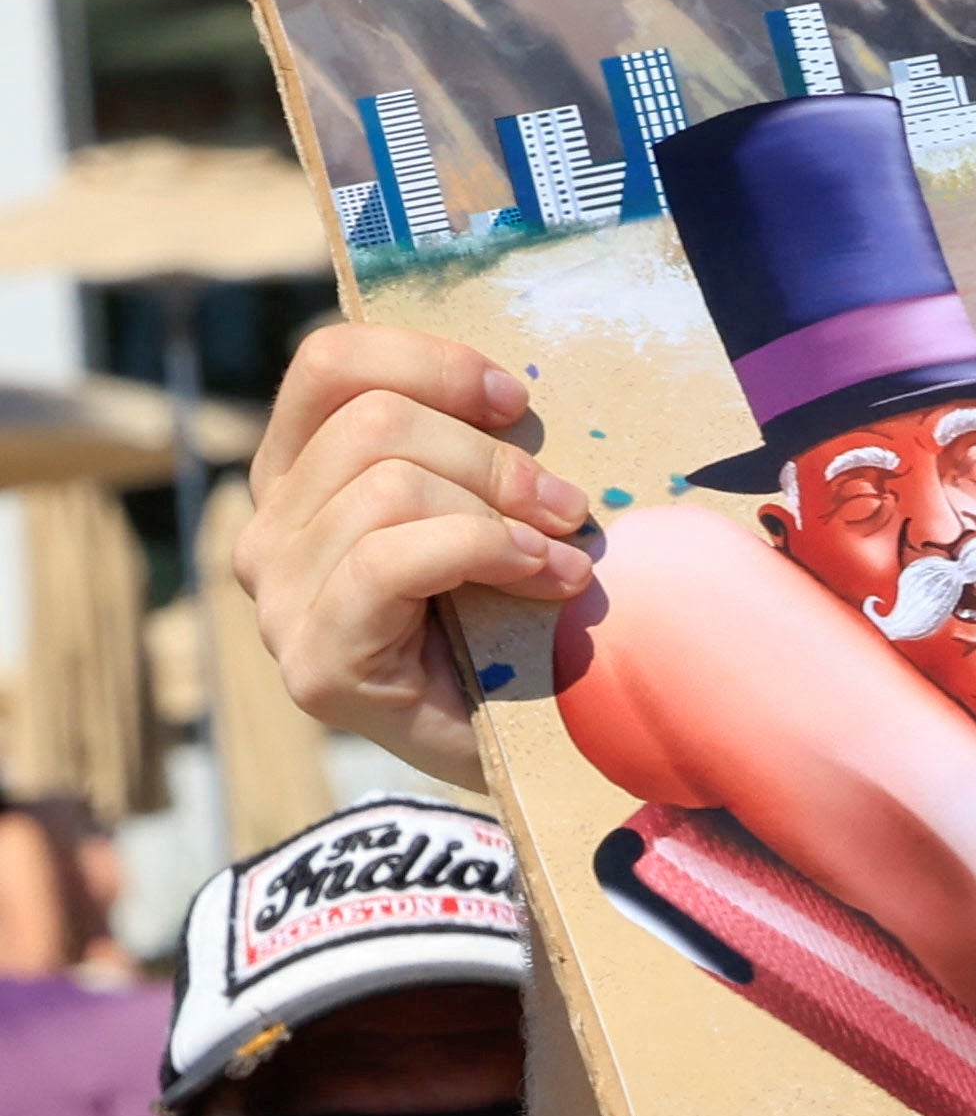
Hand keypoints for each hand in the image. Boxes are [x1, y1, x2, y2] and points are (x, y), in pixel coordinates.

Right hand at [237, 325, 595, 787]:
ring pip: (388, 487)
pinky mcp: (315, 660)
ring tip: (565, 555)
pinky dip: (485, 553)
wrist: (528, 753)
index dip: (426, 362)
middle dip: (491, 456)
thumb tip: (515, 386)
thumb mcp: (491, 507)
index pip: (328, 366)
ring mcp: (280, 600)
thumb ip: (472, 447)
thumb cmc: (515, 617)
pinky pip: (392, 561)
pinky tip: (544, 578)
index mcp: (301, 476)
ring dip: (502, 512)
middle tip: (566, 503)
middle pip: (371, 424)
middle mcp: (268, 533)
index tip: (513, 400)